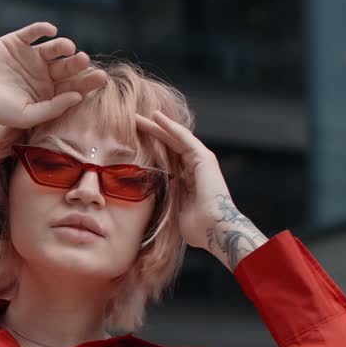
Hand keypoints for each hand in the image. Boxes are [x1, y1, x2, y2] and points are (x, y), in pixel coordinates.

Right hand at [0, 21, 107, 127]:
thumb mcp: (26, 115)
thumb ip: (52, 108)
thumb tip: (78, 97)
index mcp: (48, 93)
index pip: (73, 87)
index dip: (87, 82)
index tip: (100, 78)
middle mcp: (43, 74)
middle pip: (67, 67)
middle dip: (78, 64)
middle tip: (84, 61)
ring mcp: (31, 56)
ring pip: (54, 49)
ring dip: (64, 46)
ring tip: (68, 48)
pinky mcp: (17, 41)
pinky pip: (34, 32)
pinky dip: (43, 29)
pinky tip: (51, 32)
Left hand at [135, 111, 267, 268]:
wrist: (214, 229)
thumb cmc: (197, 228)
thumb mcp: (173, 212)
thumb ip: (164, 202)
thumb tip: (146, 201)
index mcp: (186, 181)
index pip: (164, 159)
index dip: (149, 149)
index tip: (130, 142)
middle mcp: (193, 168)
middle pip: (168, 146)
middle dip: (150, 134)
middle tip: (131, 123)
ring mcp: (200, 161)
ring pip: (174, 138)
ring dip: (156, 126)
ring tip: (138, 117)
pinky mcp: (203, 158)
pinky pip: (184, 138)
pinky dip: (170, 126)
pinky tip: (156, 117)